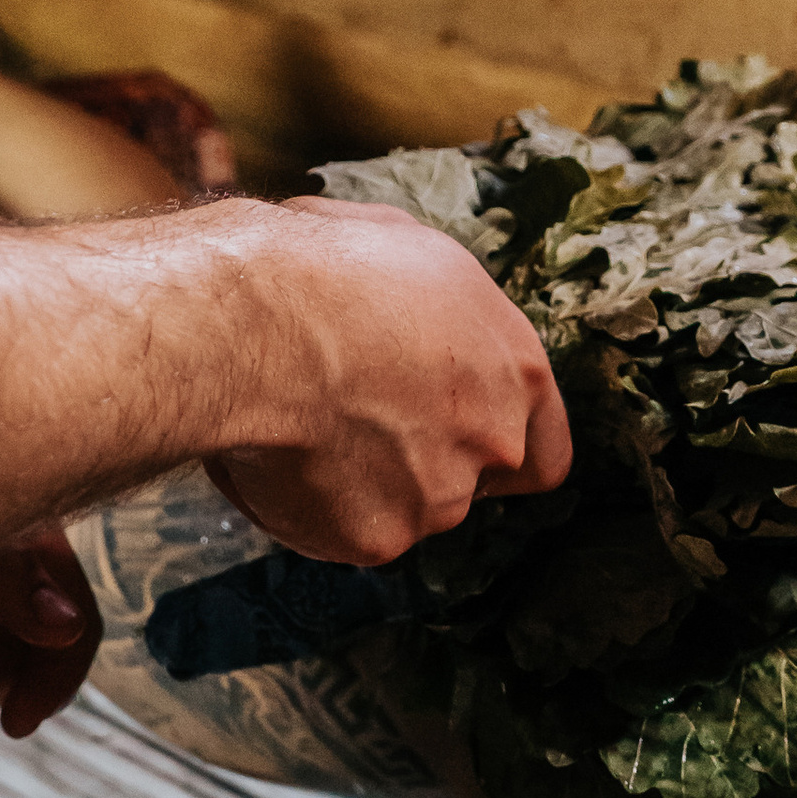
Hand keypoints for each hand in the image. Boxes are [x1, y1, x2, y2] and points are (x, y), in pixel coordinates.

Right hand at [207, 198, 569, 566]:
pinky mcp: (377, 538)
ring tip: (306, 423)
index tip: (455, 437)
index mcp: (517, 369)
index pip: (545, 451)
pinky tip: (280, 454)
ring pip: (406, 509)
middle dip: (423, 463)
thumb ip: (444, 318)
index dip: (498, 448)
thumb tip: (423, 319)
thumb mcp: (413, 258)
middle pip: (471, 482)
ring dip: (366, 483)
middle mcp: (494, 441)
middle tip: (358, 421)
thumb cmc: (323, 269)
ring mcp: (438, 497)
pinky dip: (316, 507)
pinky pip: (346, 533)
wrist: (251, 324)